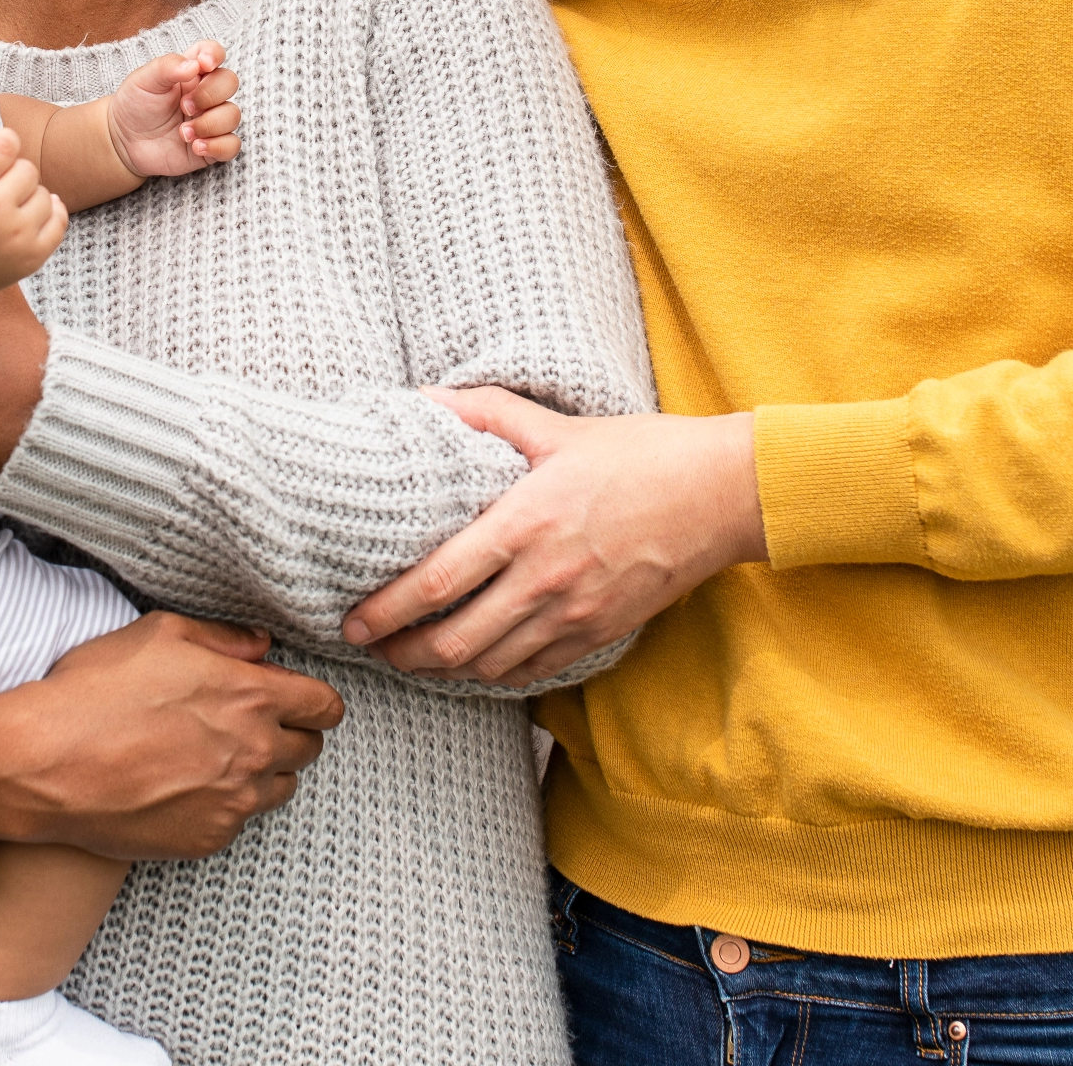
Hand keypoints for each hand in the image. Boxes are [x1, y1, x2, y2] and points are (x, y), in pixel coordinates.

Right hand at [0, 127, 67, 299]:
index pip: (7, 143)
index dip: (3, 144)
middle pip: (27, 168)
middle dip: (13, 173)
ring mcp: (16, 236)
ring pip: (44, 193)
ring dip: (28, 196)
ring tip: (7, 208)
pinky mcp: (32, 255)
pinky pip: (59, 220)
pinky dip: (50, 214)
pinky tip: (30, 215)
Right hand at [0, 613, 344, 859]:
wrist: (47, 764)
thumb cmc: (97, 689)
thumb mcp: (160, 633)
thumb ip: (223, 638)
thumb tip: (261, 647)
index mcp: (251, 696)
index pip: (325, 706)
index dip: (315, 700)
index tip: (301, 698)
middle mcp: (254, 753)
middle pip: (309, 749)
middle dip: (290, 732)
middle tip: (252, 721)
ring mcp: (232, 802)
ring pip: (279, 788)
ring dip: (263, 771)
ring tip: (218, 755)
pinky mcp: (205, 839)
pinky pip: (238, 821)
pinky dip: (225, 804)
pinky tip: (187, 785)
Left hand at [106, 41, 240, 176]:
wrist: (123, 142)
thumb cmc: (135, 105)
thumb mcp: (143, 80)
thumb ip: (167, 66)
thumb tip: (195, 65)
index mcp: (191, 72)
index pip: (214, 53)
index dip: (215, 55)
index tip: (203, 65)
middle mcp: (205, 94)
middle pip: (230, 82)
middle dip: (209, 95)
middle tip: (184, 107)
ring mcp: (210, 120)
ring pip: (233, 115)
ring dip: (209, 124)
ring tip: (183, 133)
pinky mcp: (211, 147)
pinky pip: (232, 145)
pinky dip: (217, 146)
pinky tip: (195, 147)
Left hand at [340, 388, 767, 684]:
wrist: (720, 494)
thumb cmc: (639, 452)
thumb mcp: (557, 425)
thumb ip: (485, 412)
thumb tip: (423, 398)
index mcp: (526, 522)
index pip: (437, 582)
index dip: (386, 610)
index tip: (352, 620)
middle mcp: (545, 578)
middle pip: (454, 642)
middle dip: (402, 654)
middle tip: (372, 648)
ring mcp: (574, 613)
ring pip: (489, 666)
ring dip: (442, 669)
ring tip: (413, 657)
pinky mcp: (599, 634)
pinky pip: (532, 671)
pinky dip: (494, 673)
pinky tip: (475, 660)